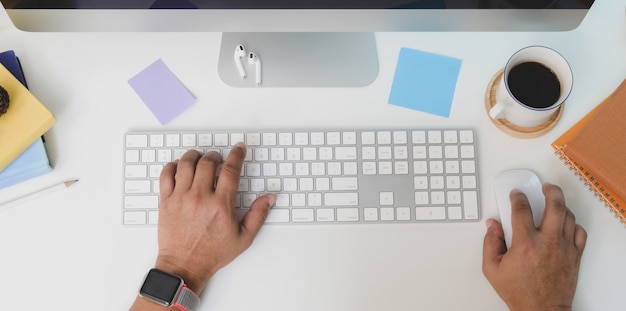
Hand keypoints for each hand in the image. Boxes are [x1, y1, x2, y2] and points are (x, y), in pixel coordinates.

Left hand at [155, 143, 274, 292]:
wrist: (184, 266)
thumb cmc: (212, 253)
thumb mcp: (243, 238)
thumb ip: (258, 215)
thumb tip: (269, 199)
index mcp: (220, 205)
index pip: (230, 170)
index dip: (237, 154)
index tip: (239, 148)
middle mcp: (200, 198)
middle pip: (207, 162)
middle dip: (215, 155)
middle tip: (218, 158)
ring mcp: (181, 198)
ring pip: (186, 164)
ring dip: (195, 156)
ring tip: (200, 158)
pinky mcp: (166, 202)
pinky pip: (166, 174)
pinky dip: (173, 166)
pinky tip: (179, 167)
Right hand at [482, 183, 586, 310]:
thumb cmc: (519, 292)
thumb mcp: (492, 268)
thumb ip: (489, 243)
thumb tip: (492, 225)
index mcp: (525, 244)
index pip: (522, 209)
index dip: (518, 197)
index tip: (516, 194)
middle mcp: (547, 242)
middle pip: (555, 205)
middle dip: (550, 191)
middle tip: (545, 187)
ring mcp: (564, 248)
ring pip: (568, 216)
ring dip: (561, 206)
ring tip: (554, 202)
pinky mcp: (574, 256)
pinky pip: (580, 232)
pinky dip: (574, 224)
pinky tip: (566, 223)